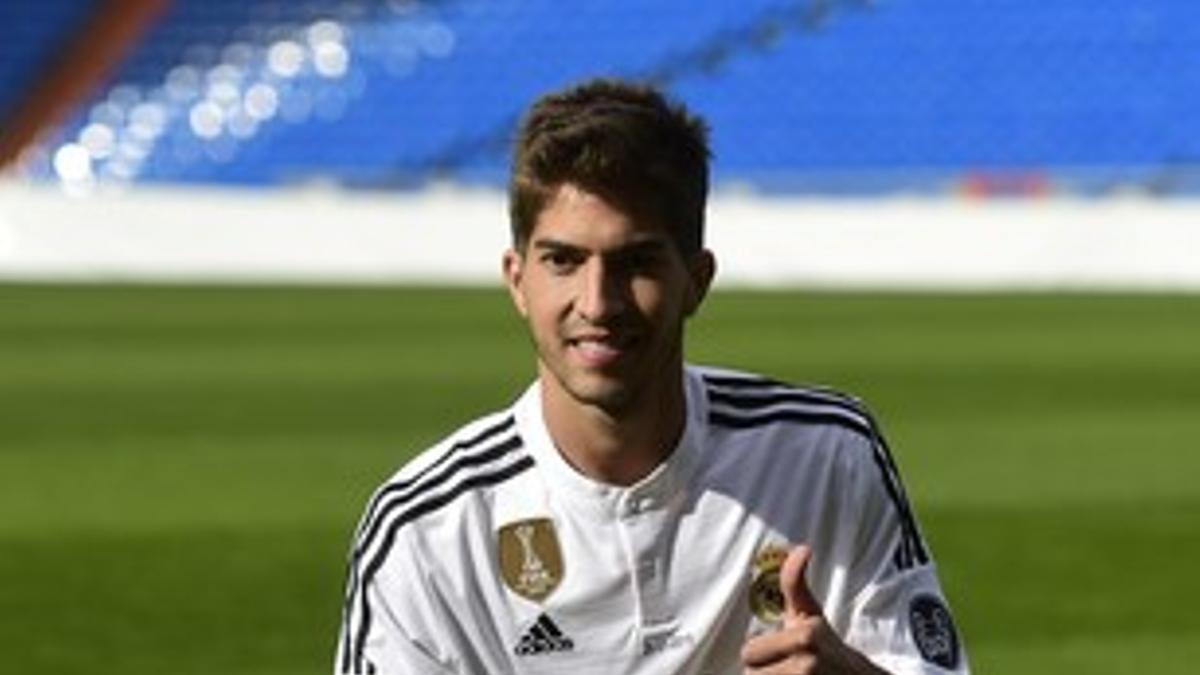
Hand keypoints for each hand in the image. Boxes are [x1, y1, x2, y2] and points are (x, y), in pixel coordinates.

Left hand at [741, 545, 888, 674]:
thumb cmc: (827, 645)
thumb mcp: (811, 613)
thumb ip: (794, 582)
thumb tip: (801, 549)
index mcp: (804, 636)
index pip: (748, 652)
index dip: (760, 653)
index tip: (778, 652)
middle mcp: (807, 663)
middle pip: (751, 674)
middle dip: (763, 672)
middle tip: (783, 667)